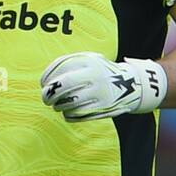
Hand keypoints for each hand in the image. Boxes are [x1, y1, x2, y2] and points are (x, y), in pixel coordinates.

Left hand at [40, 52, 166, 120]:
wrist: (132, 84)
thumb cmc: (100, 72)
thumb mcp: (89, 60)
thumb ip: (68, 64)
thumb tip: (45, 80)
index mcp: (89, 61)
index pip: (59, 68)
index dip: (46, 78)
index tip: (44, 83)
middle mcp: (95, 76)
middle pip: (61, 86)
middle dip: (48, 94)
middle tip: (46, 99)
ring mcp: (100, 93)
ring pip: (68, 103)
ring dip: (58, 106)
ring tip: (58, 106)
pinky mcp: (103, 109)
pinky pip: (77, 115)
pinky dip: (68, 115)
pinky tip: (68, 112)